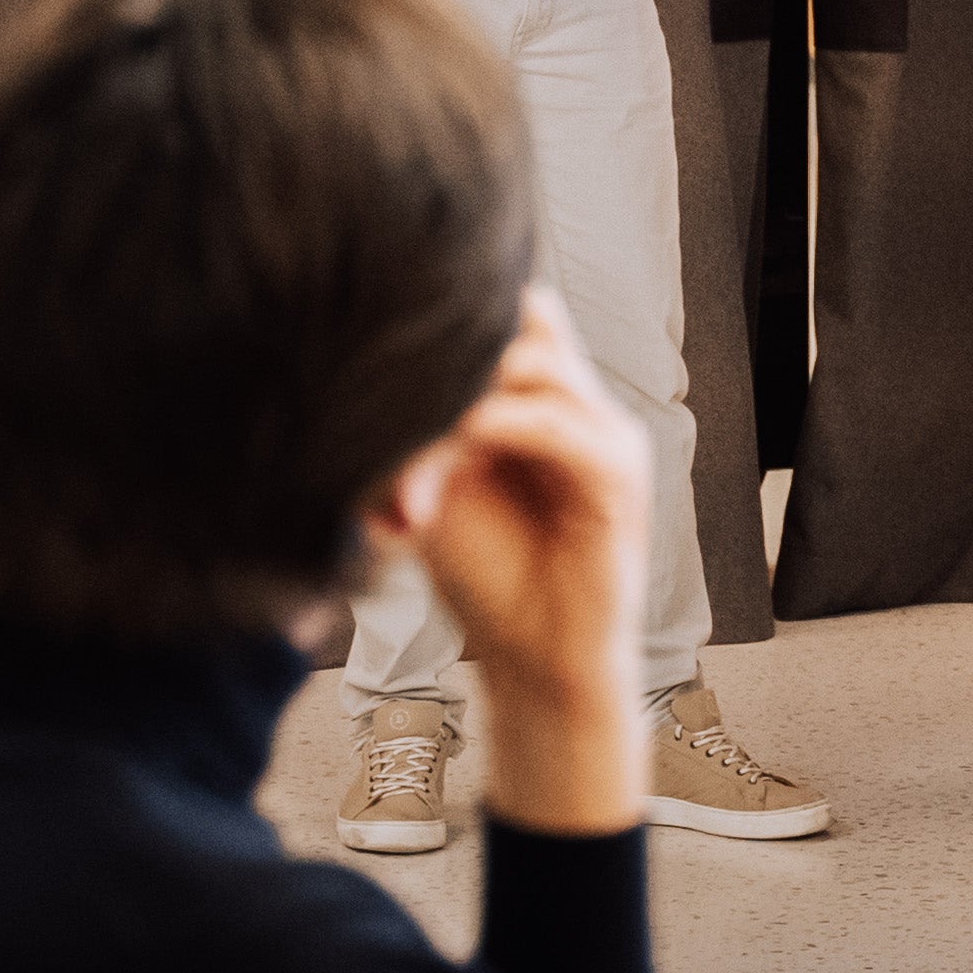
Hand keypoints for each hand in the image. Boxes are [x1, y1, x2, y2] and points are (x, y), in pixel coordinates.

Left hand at [413, 288, 651, 833]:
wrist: (534, 663)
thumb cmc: (485, 577)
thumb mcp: (431, 486)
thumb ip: (413, 432)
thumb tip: (354, 378)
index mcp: (537, 397)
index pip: (501, 310)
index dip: (441, 317)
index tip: (372, 336)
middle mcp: (576, 402)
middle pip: (522, 315)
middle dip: (452, 347)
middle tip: (387, 380)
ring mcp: (604, 433)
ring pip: (536, 357)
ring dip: (466, 385)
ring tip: (414, 430)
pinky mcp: (617, 476)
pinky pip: (559, 424)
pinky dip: (503, 424)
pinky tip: (455, 448)